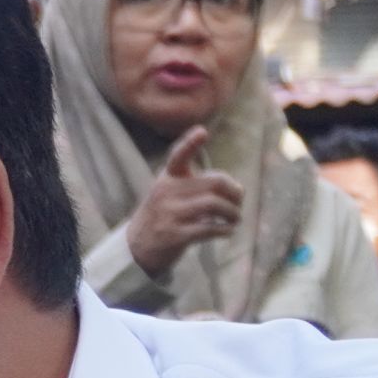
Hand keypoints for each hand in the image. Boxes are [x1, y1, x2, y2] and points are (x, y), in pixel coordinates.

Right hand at [122, 126, 241, 279]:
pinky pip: (209, 228)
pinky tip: (228, 231)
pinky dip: (225, 230)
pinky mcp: (175, 235)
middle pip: (214, 182)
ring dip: (233, 213)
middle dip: (235, 192)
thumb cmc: (164, 215)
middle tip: (239, 202)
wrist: (137, 246)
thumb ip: (198, 185)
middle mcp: (167, 193)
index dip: (190, 143)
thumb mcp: (170, 192)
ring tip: (235, 219)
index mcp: (167, 178)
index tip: (202, 132)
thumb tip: (238, 189)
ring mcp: (170, 214)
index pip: (178, 156)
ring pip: (215, 204)